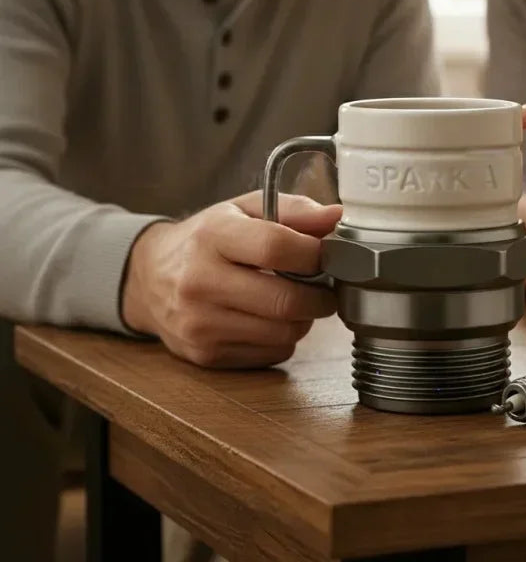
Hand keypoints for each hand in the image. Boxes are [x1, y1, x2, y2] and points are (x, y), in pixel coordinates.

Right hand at [121, 191, 341, 367]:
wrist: (148, 278)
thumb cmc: (207, 238)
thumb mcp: (244, 209)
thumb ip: (294, 210)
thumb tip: (338, 218)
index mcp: (212, 236)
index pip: (276, 247)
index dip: (315, 253)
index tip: (328, 254)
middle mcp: (199, 282)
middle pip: (285, 301)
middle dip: (320, 296)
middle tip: (325, 286)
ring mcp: (199, 324)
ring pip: (284, 333)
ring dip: (303, 318)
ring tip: (294, 298)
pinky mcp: (205, 354)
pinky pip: (271, 353)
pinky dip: (282, 338)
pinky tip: (268, 318)